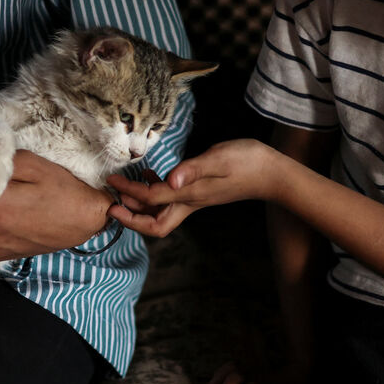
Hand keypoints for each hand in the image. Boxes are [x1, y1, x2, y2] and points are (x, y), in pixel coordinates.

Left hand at [107, 138, 279, 237]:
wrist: (271, 173)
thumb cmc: (247, 162)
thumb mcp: (219, 159)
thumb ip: (194, 169)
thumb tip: (171, 179)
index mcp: (190, 195)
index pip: (151, 198)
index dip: (129, 191)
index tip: (112, 182)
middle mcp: (189, 203)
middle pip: (154, 224)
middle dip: (130, 218)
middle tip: (111, 203)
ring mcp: (195, 201)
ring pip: (161, 214)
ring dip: (140, 206)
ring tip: (124, 190)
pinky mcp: (199, 194)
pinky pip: (170, 201)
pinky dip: (155, 192)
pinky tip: (151, 175)